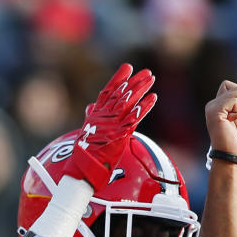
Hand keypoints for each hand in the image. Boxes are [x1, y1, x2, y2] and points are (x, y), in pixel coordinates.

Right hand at [66, 63, 156, 187]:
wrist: (83, 169)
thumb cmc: (85, 153)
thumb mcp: (86, 130)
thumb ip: (91, 116)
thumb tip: (91, 107)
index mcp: (95, 114)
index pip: (108, 91)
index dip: (118, 78)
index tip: (128, 67)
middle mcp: (103, 116)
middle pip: (121, 94)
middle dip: (135, 82)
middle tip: (147, 72)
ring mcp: (111, 125)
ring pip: (128, 102)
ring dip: (141, 89)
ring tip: (152, 79)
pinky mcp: (119, 134)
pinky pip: (134, 118)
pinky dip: (144, 108)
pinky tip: (153, 98)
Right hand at [205, 81, 236, 158]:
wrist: (234, 157)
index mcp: (222, 107)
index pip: (230, 86)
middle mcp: (215, 105)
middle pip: (232, 85)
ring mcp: (213, 107)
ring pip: (236, 90)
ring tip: (236, 121)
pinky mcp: (214, 111)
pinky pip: (234, 99)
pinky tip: (232, 121)